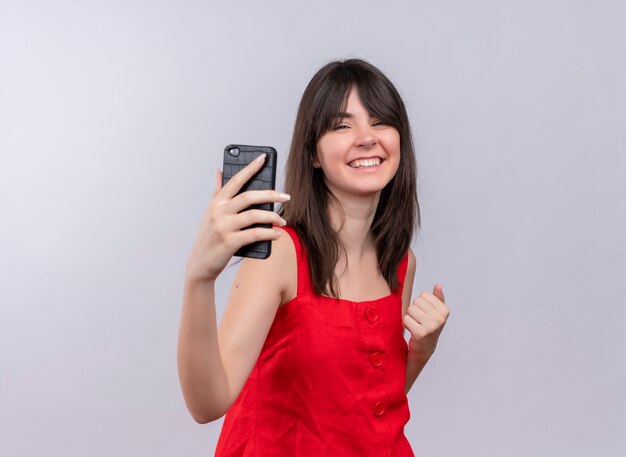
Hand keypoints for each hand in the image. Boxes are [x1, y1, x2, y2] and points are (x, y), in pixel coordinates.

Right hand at [185, 153, 290, 281]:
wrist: (200, 264)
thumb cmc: (209, 237)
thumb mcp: (210, 213)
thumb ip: (217, 192)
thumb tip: (219, 171)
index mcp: (216, 202)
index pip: (236, 180)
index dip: (250, 168)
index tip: (263, 158)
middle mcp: (219, 212)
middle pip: (249, 197)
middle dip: (271, 194)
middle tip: (286, 196)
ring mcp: (224, 227)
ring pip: (254, 215)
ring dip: (273, 216)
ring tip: (283, 221)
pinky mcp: (229, 242)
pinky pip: (255, 234)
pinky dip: (269, 233)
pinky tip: (277, 234)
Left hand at [403, 284, 449, 362]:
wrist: (425, 348)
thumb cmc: (429, 327)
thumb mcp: (436, 312)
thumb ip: (437, 298)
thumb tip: (438, 285)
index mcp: (444, 310)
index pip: (423, 295)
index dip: (421, 303)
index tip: (425, 313)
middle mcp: (440, 318)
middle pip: (416, 301)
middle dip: (415, 310)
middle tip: (419, 320)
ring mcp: (431, 326)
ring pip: (410, 309)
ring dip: (410, 317)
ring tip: (416, 324)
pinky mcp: (420, 333)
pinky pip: (406, 319)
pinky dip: (406, 324)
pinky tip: (412, 330)